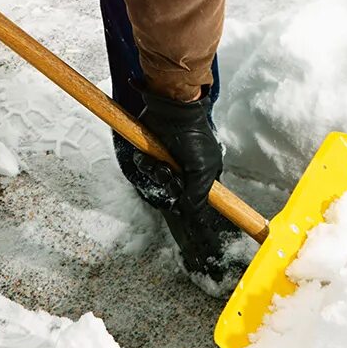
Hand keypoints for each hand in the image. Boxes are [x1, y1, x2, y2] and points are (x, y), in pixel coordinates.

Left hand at [138, 91, 236, 280]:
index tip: (196, 238)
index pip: (196, 203)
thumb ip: (197, 196)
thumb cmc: (193, 138)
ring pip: (156, 182)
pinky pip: (144, 168)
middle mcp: (185, 170)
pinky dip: (144, 163)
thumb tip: (191, 215)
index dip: (193, 214)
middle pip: (172, 194)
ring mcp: (167, 162)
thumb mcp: (202, 169)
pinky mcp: (151, 153)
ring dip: (154, 173)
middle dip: (168, 187)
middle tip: (170, 175)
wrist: (172, 110)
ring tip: (158, 162)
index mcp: (202, 175)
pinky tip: (148, 154)